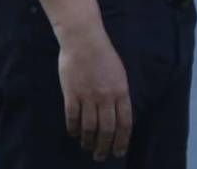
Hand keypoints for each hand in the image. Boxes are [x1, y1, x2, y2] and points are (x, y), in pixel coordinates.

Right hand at [58, 25, 132, 161]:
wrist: (83, 38)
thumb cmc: (102, 54)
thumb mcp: (119, 73)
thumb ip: (119, 93)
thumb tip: (119, 115)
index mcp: (121, 91)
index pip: (124, 123)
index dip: (122, 141)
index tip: (118, 152)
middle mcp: (106, 96)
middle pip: (107, 130)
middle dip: (104, 147)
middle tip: (101, 157)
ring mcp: (88, 95)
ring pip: (89, 127)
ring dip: (88, 141)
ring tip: (87, 147)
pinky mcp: (71, 93)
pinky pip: (72, 117)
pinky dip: (73, 129)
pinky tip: (74, 133)